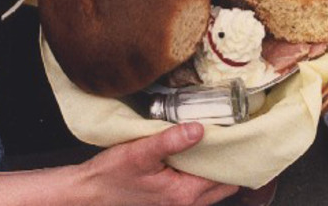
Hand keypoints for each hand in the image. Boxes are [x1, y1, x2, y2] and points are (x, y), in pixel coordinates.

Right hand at [79, 122, 237, 205]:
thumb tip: (199, 129)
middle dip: (229, 161)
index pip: (224, 176)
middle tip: (231, 133)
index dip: (233, 154)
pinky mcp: (170, 199)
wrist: (89, 194)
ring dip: (216, 165)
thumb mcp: (139, 153)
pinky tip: (196, 150)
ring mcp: (177, 204)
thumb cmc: (111, 176)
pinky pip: (197, 186)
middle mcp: (185, 204)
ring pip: (211, 186)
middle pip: (223, 184)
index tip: (239, 132)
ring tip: (216, 138)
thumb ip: (170, 141)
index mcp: (183, 194)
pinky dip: (202, 170)